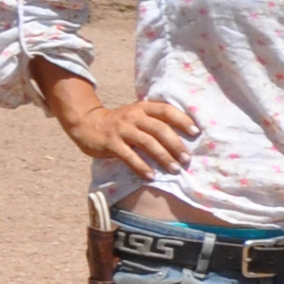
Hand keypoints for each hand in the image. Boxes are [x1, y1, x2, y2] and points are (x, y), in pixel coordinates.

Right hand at [55, 88, 199, 174]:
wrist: (87, 123)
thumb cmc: (120, 123)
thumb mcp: (137, 115)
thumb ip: (155, 121)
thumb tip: (184, 137)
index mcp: (143, 108)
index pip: (166, 110)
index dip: (182, 120)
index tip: (196, 132)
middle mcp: (133, 116)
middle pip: (159, 129)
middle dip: (175, 144)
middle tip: (187, 158)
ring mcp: (121, 129)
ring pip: (147, 142)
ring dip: (163, 157)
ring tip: (175, 169)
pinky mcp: (111, 143)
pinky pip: (129, 156)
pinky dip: (141, 166)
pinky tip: (151, 176)